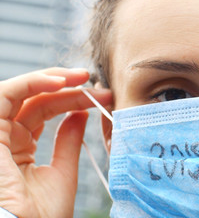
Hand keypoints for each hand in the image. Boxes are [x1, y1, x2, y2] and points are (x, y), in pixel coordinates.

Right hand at [0, 68, 111, 217]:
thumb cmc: (40, 217)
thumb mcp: (62, 173)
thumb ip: (68, 142)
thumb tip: (80, 115)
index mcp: (19, 148)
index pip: (45, 112)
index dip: (73, 101)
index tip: (104, 97)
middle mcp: (5, 138)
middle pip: (37, 100)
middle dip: (68, 88)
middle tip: (97, 84)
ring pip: (20, 92)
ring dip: (51, 79)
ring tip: (81, 78)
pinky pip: (5, 95)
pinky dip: (31, 83)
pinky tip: (59, 82)